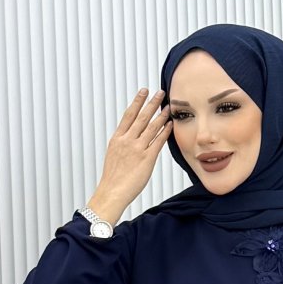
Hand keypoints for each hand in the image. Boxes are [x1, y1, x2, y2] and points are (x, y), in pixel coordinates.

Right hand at [96, 87, 172, 210]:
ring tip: (168, 106)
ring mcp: (137, 149)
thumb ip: (122, 143)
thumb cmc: (113, 177)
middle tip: (160, 92)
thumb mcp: (113, 154)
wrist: (112, 192)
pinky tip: (170, 124)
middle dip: (152, 103)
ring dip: (161, 115)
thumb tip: (129, 136)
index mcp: (117, 138)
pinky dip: (165, 131)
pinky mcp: (147, 159)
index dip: (137, 101)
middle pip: (142, 117)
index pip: (129, 115)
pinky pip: (158, 141)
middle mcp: (127, 141)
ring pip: (151, 127)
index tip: (143, 91)